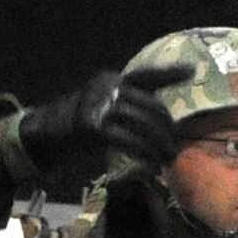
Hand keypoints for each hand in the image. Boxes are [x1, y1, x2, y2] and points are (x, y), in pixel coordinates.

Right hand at [19, 65, 190, 171]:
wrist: (45, 134)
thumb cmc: (80, 124)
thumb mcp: (104, 105)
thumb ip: (130, 105)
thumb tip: (164, 120)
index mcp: (113, 79)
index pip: (147, 75)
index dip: (170, 73)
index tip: (193, 72)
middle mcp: (108, 87)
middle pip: (151, 106)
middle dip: (168, 130)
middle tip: (175, 148)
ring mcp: (99, 105)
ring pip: (143, 125)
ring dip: (159, 145)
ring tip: (167, 159)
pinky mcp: (93, 127)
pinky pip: (129, 141)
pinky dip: (145, 154)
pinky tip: (152, 164)